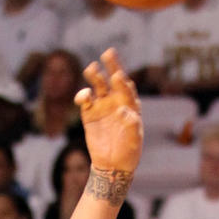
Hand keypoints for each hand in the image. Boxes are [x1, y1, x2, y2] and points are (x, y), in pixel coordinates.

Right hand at [76, 49, 142, 175]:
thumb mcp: (135, 140)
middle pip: (112, 78)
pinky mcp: (89, 114)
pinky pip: (85, 100)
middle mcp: (116, 101)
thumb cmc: (129, 152)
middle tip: (107, 53)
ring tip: (92, 69)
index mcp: (130, 104)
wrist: (113, 165)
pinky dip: (83, 96)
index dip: (122, 81)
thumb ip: (132, 124)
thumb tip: (123, 110)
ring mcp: (102, 106)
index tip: (117, 76)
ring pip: (98, 85)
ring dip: (95, 75)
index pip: (127, 87)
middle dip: (111, 65)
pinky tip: (84, 97)